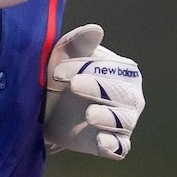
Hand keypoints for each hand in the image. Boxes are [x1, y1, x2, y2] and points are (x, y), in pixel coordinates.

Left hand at [43, 24, 143, 159]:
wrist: (45, 109)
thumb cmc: (60, 75)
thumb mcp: (63, 55)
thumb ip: (79, 41)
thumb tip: (97, 29)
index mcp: (124, 71)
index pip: (113, 69)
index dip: (87, 68)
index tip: (57, 72)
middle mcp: (130, 96)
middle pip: (124, 93)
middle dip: (98, 88)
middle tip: (73, 86)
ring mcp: (123, 122)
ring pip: (124, 120)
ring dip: (108, 117)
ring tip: (89, 115)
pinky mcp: (112, 144)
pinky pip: (120, 147)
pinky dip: (113, 145)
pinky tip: (101, 142)